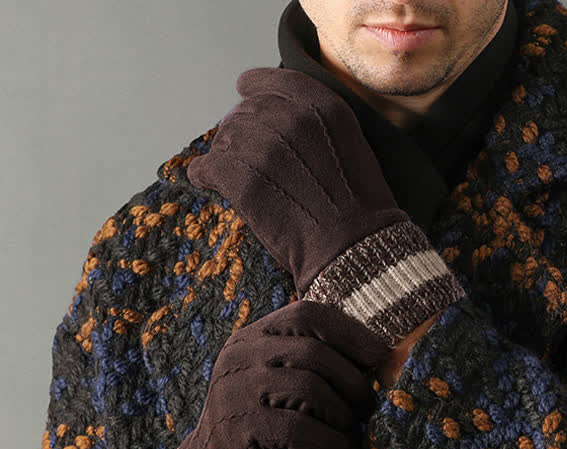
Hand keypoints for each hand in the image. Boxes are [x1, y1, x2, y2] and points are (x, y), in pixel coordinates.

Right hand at [167, 300, 390, 448]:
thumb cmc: (266, 425)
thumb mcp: (284, 384)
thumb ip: (316, 364)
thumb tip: (384, 358)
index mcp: (252, 337)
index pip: (306, 314)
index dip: (350, 332)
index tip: (380, 356)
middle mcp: (240, 357)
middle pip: (312, 352)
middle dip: (352, 380)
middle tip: (369, 406)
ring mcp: (236, 392)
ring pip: (308, 388)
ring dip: (344, 413)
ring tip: (355, 430)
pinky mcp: (240, 429)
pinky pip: (299, 429)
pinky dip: (332, 442)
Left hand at [186, 67, 464, 349]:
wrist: (352, 248)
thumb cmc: (361, 210)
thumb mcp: (353, 148)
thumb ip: (319, 126)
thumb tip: (284, 122)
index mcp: (323, 107)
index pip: (273, 82)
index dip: (255, 89)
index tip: (245, 93)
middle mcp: (290, 118)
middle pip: (245, 112)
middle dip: (242, 133)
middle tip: (247, 158)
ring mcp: (263, 148)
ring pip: (225, 140)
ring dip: (226, 157)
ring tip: (234, 177)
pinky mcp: (240, 179)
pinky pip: (206, 168)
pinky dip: (205, 176)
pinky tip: (210, 184)